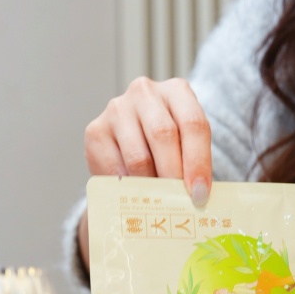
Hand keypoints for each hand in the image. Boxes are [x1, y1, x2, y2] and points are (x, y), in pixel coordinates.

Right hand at [84, 77, 211, 201]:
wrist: (133, 139)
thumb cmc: (167, 143)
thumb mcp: (186, 143)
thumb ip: (192, 162)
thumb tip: (196, 197)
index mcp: (176, 91)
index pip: (193, 124)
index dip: (198, 161)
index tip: (200, 194)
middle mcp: (145, 92)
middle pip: (163, 135)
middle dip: (173, 174)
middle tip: (179, 203)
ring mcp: (117, 109)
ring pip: (138, 156)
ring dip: (150, 185)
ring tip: (158, 202)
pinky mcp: (95, 130)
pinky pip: (113, 168)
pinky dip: (127, 187)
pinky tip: (134, 195)